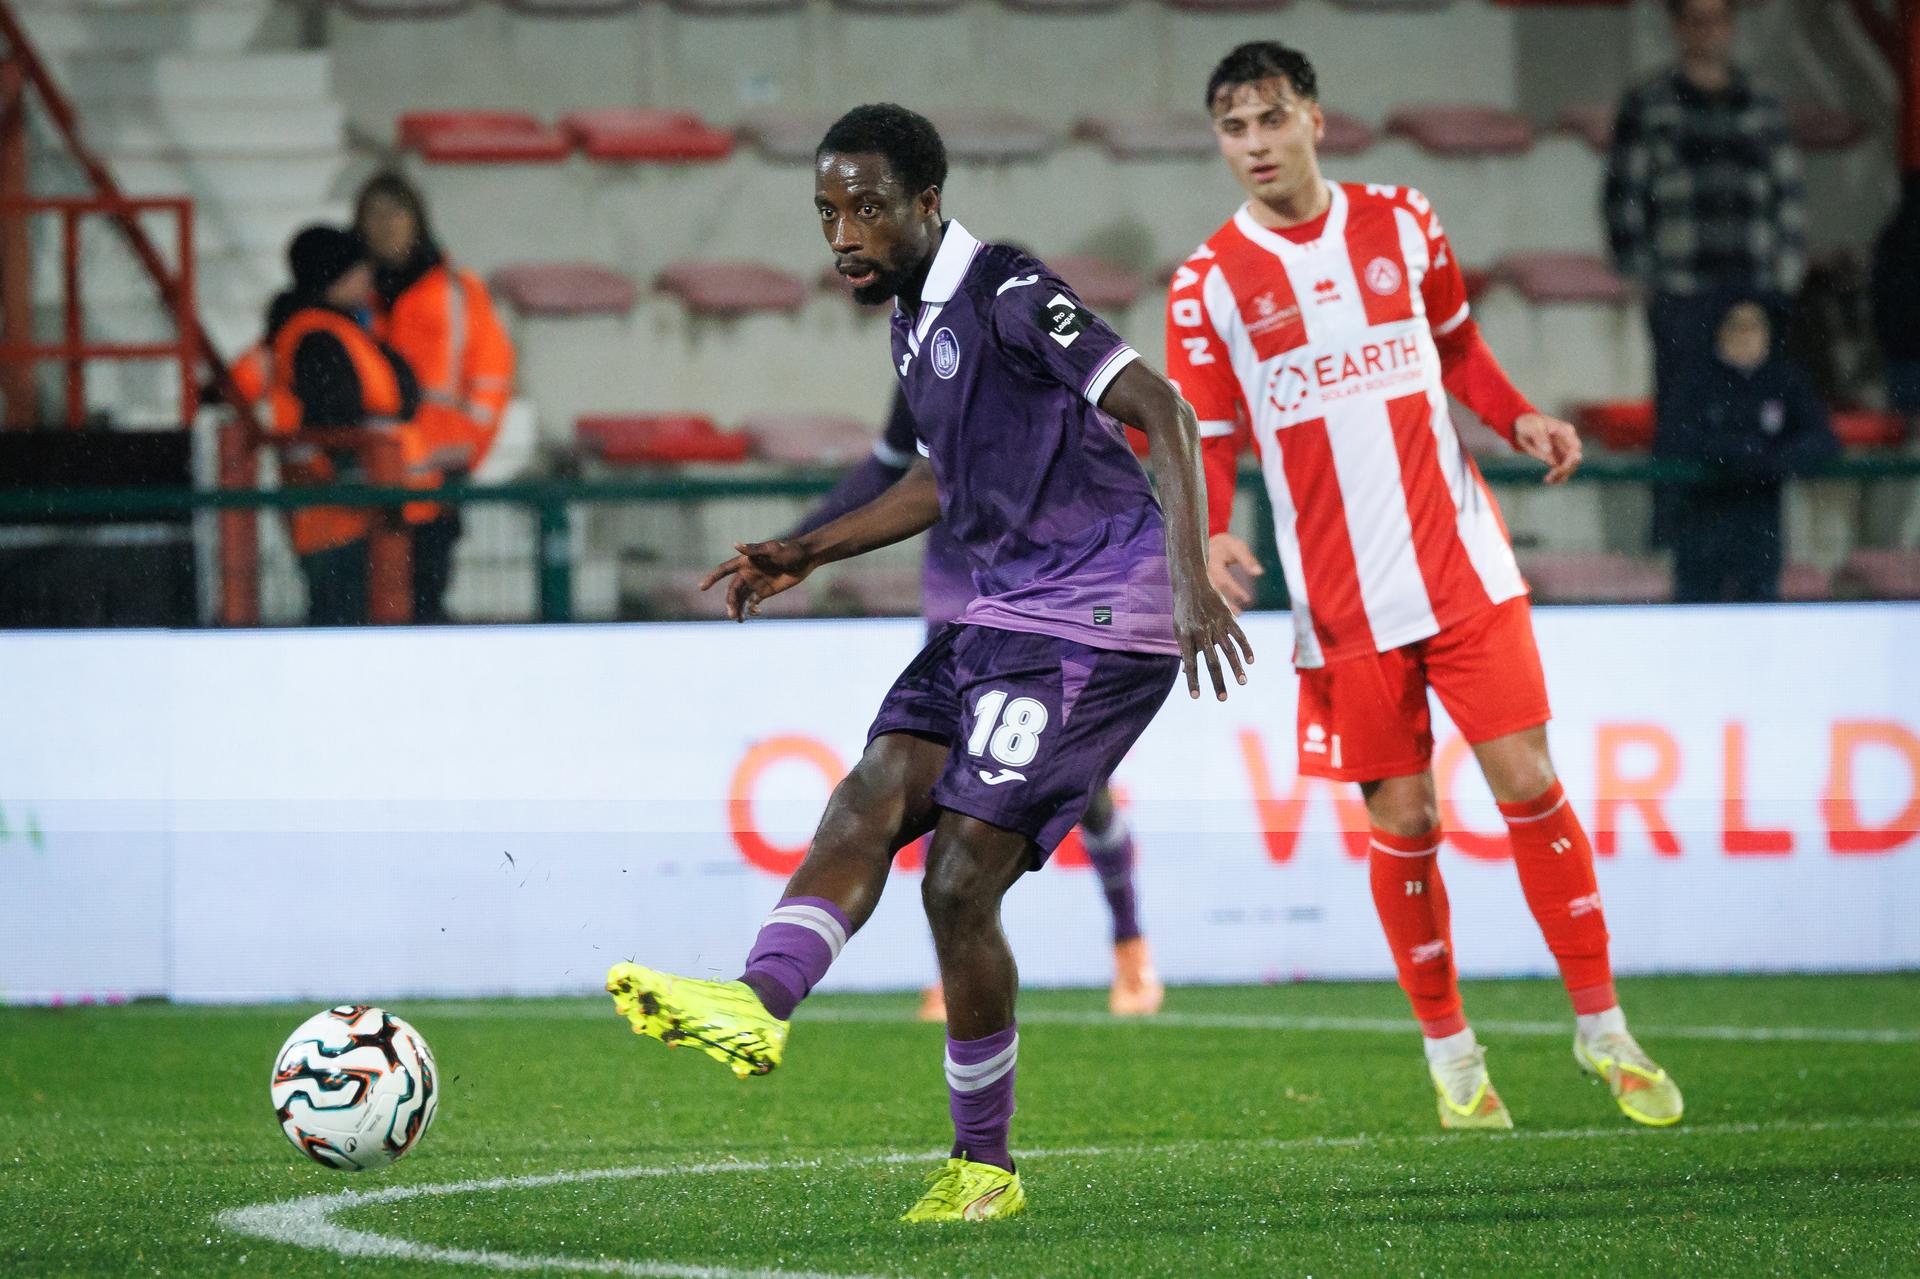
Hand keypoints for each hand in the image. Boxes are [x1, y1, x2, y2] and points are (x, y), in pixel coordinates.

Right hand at [699, 538, 813, 620]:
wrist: (806, 558)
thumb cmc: (790, 551)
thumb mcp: (773, 549)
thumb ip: (755, 549)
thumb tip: (735, 544)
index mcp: (745, 561)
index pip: (724, 570)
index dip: (711, 578)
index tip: (701, 588)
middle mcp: (747, 573)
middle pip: (732, 590)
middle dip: (730, 603)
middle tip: (732, 616)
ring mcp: (755, 583)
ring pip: (740, 599)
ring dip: (737, 609)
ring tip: (739, 620)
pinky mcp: (764, 592)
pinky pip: (752, 603)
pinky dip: (750, 610)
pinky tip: (754, 614)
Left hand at [1174, 574, 1254, 701]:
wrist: (1192, 583)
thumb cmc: (1183, 611)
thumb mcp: (1179, 630)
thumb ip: (1185, 650)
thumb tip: (1187, 672)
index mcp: (1186, 637)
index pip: (1189, 663)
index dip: (1192, 680)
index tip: (1196, 696)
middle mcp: (1201, 632)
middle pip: (1211, 661)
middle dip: (1217, 681)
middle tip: (1222, 698)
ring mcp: (1216, 625)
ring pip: (1228, 650)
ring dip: (1236, 668)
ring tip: (1242, 682)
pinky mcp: (1228, 618)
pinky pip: (1239, 635)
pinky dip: (1246, 648)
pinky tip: (1251, 661)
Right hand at [1206, 532, 1264, 614]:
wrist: (1209, 543)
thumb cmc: (1225, 545)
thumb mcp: (1237, 547)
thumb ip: (1247, 559)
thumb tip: (1259, 573)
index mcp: (1212, 562)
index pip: (1224, 579)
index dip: (1235, 590)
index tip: (1247, 599)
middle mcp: (1204, 573)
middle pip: (1216, 591)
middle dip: (1227, 603)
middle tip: (1239, 613)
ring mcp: (1202, 579)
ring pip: (1212, 595)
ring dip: (1223, 606)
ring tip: (1235, 615)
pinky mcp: (1202, 584)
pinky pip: (1210, 595)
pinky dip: (1219, 604)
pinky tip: (1228, 611)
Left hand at [1513, 413, 1581, 484]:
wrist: (1523, 427)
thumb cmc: (1529, 424)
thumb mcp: (1532, 427)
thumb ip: (1540, 437)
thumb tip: (1548, 450)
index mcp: (1565, 431)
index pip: (1575, 447)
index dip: (1572, 459)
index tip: (1559, 468)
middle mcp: (1568, 441)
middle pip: (1574, 459)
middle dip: (1565, 470)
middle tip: (1550, 477)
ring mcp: (1564, 450)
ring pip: (1570, 466)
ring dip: (1561, 475)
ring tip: (1547, 480)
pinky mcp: (1558, 458)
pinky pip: (1563, 469)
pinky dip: (1558, 477)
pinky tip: (1549, 481)